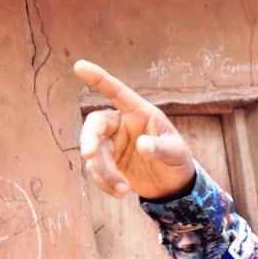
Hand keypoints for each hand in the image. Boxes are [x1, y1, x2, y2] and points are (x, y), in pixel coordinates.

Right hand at [74, 60, 195, 198]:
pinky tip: (122, 192)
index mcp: (139, 113)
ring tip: (123, 190)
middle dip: (88, 139)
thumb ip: (160, 148)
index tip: (79, 66)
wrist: (173, 186)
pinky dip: (105, 183)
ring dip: (103, 172)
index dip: (99, 79)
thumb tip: (142, 145)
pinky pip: (95, 170)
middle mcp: (121, 125)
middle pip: (94, 125)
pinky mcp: (107, 162)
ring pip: (93, 152)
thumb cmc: (178, 160)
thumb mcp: (176, 153)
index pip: (117, 92)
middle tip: (88, 155)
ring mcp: (112, 143)